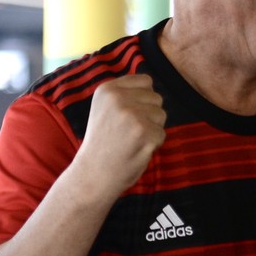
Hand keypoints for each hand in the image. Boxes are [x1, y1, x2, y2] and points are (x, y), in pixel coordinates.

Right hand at [73, 74, 166, 198]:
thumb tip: (150, 81)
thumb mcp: (105, 107)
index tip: (124, 116)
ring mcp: (132, 116)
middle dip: (148, 115)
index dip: (142, 100)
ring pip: (161, 115)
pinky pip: (162, 134)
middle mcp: (118, 99)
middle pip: (156, 98)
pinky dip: (153, 145)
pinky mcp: (144, 134)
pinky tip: (135, 150)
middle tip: (126, 132)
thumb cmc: (104, 141)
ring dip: (151, 129)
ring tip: (130, 140)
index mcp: (107, 89)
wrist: (93, 174)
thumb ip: (125, 92)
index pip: (146, 81)